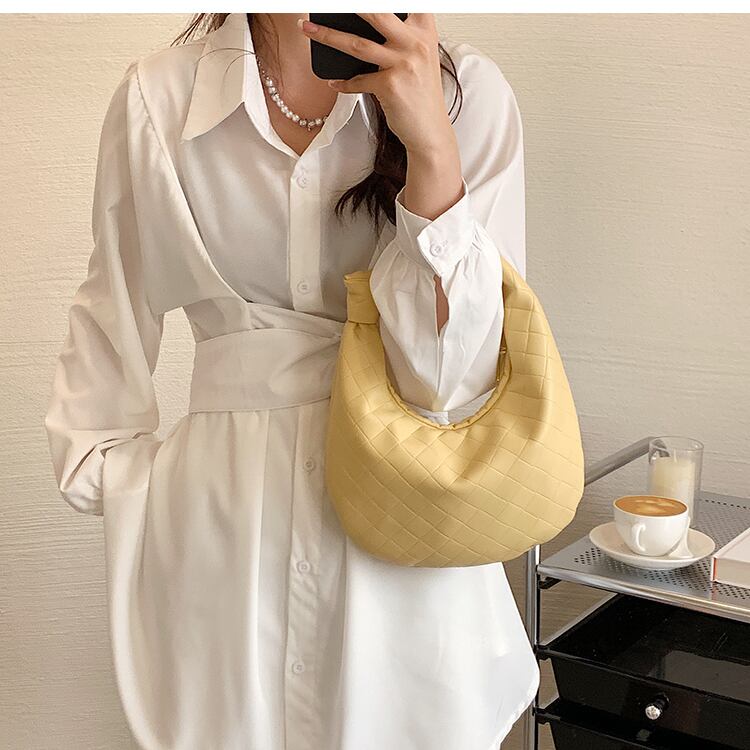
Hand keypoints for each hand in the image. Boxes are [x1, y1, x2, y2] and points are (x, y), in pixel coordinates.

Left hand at [298, 13, 454, 156]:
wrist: (430, 132)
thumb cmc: (420, 95)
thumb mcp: (419, 59)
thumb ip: (400, 38)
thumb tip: (360, 25)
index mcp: (424, 32)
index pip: (405, 2)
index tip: (356, 0)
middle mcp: (416, 44)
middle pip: (376, 13)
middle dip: (346, 6)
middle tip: (324, 2)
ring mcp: (403, 64)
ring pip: (357, 44)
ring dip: (327, 35)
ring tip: (307, 28)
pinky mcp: (390, 86)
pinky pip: (357, 81)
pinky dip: (343, 83)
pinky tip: (334, 83)